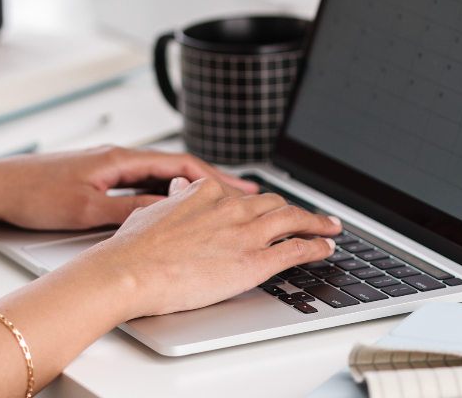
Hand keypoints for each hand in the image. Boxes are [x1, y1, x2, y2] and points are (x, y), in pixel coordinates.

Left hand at [0, 146, 258, 230]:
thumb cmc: (30, 194)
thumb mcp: (87, 210)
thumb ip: (130, 210)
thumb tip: (169, 213)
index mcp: (117, 158)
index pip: (179, 163)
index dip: (214, 177)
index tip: (240, 189)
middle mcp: (114, 158)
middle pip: (173, 168)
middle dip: (208, 183)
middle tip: (239, 197)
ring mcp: (103, 169)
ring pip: (156, 178)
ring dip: (185, 191)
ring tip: (212, 206)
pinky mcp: (91, 181)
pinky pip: (136, 187)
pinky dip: (159, 197)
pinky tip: (167, 210)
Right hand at [72, 176, 340, 319]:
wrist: (131, 271)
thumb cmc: (134, 248)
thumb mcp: (152, 211)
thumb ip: (173, 200)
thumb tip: (179, 190)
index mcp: (206, 192)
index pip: (242, 195)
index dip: (258, 203)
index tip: (265, 208)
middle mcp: (230, 207)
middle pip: (274, 204)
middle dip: (295, 209)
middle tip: (310, 215)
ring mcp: (245, 233)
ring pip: (293, 220)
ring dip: (316, 222)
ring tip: (330, 227)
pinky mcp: (255, 261)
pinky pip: (296, 249)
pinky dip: (316, 246)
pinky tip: (325, 248)